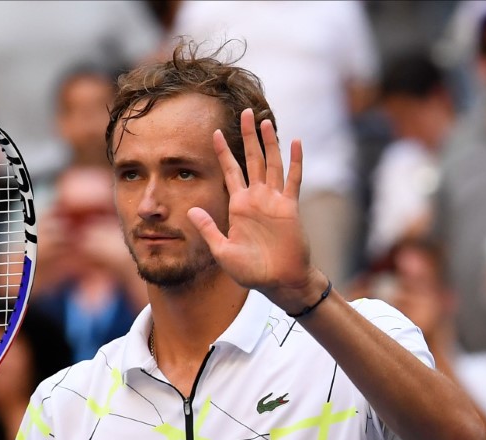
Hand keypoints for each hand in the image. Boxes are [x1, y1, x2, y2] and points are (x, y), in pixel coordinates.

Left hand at [186, 108, 319, 307]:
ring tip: (264, 120)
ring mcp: (274, 201)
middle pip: (251, 160)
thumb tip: (190, 209)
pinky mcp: (290, 207)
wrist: (278, 282)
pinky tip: (294, 142)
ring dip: (268, 142)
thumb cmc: (251, 271)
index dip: (223, 152)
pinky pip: (292, 180)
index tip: (214, 133)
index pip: (230, 172)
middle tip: (245, 112)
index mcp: (238, 207)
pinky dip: (294, 161)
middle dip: (247, 136)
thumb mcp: (222, 251)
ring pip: (271, 164)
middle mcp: (256, 199)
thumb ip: (208, 229)